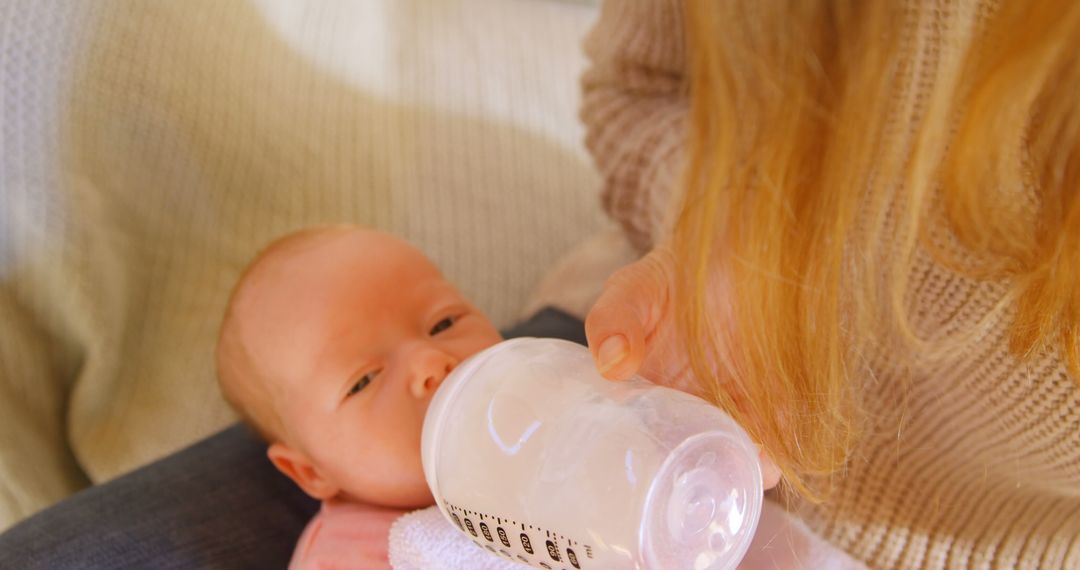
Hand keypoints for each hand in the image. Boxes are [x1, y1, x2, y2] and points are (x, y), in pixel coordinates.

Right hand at [584, 244, 780, 488]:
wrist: (742, 251)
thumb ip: (614, 321)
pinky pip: (776, 443)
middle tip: (685, 489)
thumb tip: (612, 364)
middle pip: (686, 465)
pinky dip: (772, 457)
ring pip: (730, 462)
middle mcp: (688, 413)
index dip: (637, 470)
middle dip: (687, 482)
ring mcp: (733, 412)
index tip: (634, 482)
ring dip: (732, 474)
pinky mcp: (777, 406)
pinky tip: (765, 457)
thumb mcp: (632, 291)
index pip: (638, 447)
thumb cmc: (678, 276)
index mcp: (646, 399)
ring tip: (729, 472)